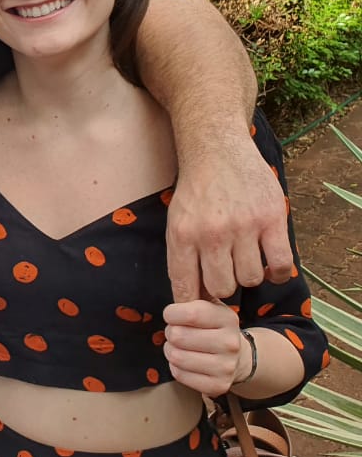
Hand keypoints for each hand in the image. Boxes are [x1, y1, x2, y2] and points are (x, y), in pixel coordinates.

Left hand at [162, 300, 245, 396]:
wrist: (238, 358)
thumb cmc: (213, 328)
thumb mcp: (209, 305)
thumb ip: (193, 293)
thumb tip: (179, 281)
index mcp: (227, 319)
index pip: (189, 313)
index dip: (171, 313)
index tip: (172, 315)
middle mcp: (230, 343)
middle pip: (177, 336)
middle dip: (171, 333)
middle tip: (178, 333)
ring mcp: (226, 367)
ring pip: (176, 356)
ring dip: (171, 350)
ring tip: (180, 347)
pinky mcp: (218, 386)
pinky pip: (179, 374)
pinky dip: (176, 367)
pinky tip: (187, 362)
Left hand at [166, 130, 293, 300]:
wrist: (216, 150)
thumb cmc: (196, 192)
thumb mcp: (176, 222)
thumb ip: (183, 258)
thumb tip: (193, 299)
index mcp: (182, 236)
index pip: (185, 287)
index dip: (194, 303)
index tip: (202, 307)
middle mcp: (211, 234)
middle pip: (222, 288)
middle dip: (224, 287)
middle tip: (227, 275)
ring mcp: (243, 226)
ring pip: (250, 278)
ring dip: (248, 275)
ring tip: (245, 260)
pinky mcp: (271, 218)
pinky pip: (280, 263)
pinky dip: (277, 272)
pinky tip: (270, 265)